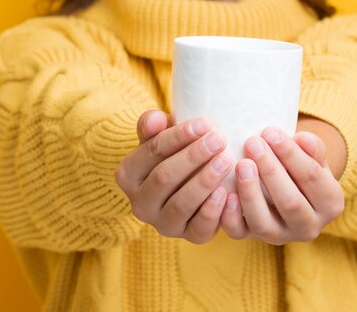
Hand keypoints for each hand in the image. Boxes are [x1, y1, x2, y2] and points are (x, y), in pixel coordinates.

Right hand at [115, 110, 231, 243]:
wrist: (190, 183)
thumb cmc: (174, 153)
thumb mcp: (160, 136)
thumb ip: (153, 125)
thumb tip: (157, 119)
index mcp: (128, 175)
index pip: (151, 152)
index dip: (177, 137)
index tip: (203, 123)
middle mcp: (140, 204)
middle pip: (164, 178)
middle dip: (193, 157)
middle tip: (219, 140)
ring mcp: (163, 224)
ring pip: (181, 204)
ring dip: (204, 181)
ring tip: (225, 161)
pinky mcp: (189, 237)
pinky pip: (200, 228)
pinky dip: (214, 211)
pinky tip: (228, 192)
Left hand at [220, 126, 343, 244]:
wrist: (286, 187)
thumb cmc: (299, 166)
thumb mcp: (312, 155)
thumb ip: (312, 147)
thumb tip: (302, 139)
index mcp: (330, 203)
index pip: (311, 178)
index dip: (291, 154)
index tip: (270, 132)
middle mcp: (309, 226)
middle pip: (290, 203)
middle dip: (270, 171)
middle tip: (252, 143)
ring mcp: (280, 236)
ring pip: (264, 223)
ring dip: (250, 193)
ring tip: (241, 164)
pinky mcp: (253, 238)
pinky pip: (238, 233)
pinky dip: (230, 215)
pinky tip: (225, 192)